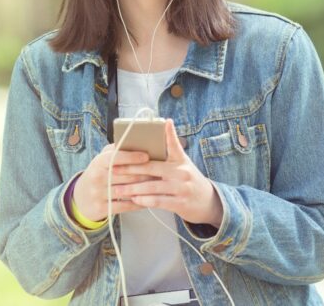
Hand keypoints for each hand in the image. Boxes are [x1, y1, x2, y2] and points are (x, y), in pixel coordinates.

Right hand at [73, 143, 154, 221]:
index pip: (115, 157)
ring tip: (158, 184)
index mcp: (98, 162)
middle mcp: (97, 177)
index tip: (146, 156)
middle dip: (145, 173)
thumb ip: (116, 150)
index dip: (132, 157)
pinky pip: (125, 206)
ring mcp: (99, 194)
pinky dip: (139, 203)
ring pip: (127, 191)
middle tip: (160, 170)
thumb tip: (136, 140)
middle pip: (125, 175)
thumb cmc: (98, 174)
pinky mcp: (103, 208)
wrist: (81, 198)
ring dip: (144, 188)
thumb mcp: (102, 160)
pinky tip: (149, 199)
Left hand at [109, 119, 223, 226]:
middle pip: (152, 167)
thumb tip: (152, 142)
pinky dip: (144, 200)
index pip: (174, 144)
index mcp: (181, 160)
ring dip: (133, 188)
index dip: (170, 133)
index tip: (165, 122)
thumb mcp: (183, 164)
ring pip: (152, 186)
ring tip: (119, 188)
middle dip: (131, 168)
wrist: (209, 201)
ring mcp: (181, 188)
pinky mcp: (180, 203)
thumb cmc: (189, 180)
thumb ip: (169, 155)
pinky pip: (158, 201)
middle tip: (114, 168)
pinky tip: (134, 199)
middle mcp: (182, 172)